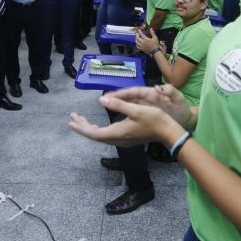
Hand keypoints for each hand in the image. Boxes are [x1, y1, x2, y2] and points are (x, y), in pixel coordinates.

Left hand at [68, 89, 185, 146]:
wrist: (168, 132)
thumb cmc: (154, 119)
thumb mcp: (136, 109)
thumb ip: (118, 105)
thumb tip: (101, 100)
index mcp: (118, 132)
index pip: (94, 133)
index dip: (82, 127)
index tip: (72, 120)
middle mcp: (118, 139)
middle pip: (95, 135)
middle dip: (83, 126)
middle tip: (72, 118)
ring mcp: (122, 140)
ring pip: (101, 136)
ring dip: (90, 128)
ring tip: (81, 120)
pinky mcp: (127, 139)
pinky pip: (107, 136)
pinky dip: (99, 130)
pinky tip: (98, 126)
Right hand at [106, 84, 192, 128]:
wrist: (187, 119)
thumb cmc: (183, 109)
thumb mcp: (178, 99)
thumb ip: (171, 91)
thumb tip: (161, 87)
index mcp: (152, 93)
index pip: (134, 91)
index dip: (122, 92)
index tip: (111, 94)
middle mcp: (146, 98)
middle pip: (128, 97)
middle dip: (116, 98)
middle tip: (103, 100)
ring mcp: (145, 106)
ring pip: (128, 104)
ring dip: (117, 105)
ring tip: (106, 106)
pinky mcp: (146, 114)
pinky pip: (132, 113)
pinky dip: (123, 113)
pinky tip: (116, 119)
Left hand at [135, 27, 159, 53]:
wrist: (155, 52)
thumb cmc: (155, 44)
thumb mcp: (155, 38)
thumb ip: (152, 33)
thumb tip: (151, 28)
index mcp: (145, 39)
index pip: (141, 34)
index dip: (139, 31)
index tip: (138, 30)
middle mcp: (142, 42)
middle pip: (137, 38)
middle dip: (137, 35)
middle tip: (137, 33)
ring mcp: (141, 46)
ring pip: (136, 42)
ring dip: (136, 39)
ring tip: (137, 38)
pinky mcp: (141, 49)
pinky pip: (137, 46)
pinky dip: (137, 44)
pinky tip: (137, 43)